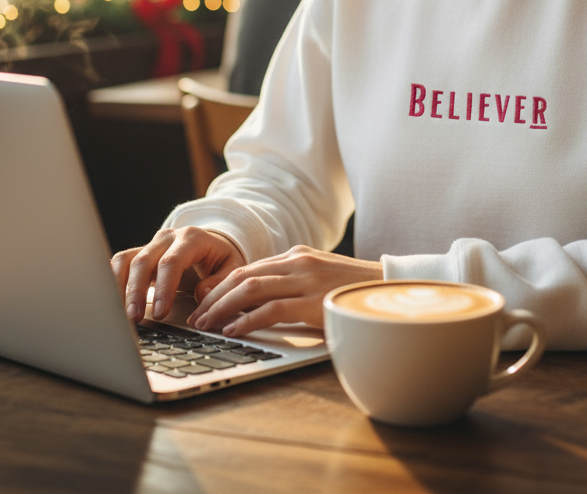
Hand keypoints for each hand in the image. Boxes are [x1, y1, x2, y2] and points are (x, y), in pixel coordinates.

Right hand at [111, 227, 245, 323]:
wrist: (213, 243)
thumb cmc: (221, 258)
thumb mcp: (232, 267)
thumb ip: (221, 282)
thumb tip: (202, 294)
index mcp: (192, 238)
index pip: (172, 261)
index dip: (164, 288)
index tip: (159, 312)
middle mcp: (167, 238)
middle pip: (144, 260)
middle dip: (136, 291)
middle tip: (135, 318)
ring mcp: (151, 244)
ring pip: (126, 260)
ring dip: (120, 287)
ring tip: (121, 314)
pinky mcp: (140, 253)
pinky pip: (120, 263)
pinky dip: (113, 281)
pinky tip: (113, 301)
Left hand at [186, 246, 382, 335]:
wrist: (389, 288)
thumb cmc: (352, 289)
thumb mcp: (318, 279)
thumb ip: (293, 283)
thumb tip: (259, 303)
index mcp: (296, 256)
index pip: (248, 268)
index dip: (221, 286)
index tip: (204, 303)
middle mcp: (297, 262)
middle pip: (242, 276)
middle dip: (214, 297)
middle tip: (197, 317)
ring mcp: (304, 279)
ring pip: (250, 289)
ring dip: (222, 308)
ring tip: (207, 325)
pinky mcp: (312, 301)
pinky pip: (271, 309)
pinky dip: (247, 320)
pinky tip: (233, 330)